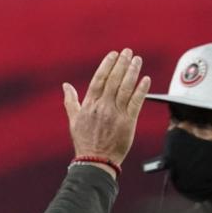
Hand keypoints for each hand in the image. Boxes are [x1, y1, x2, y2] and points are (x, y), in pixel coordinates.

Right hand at [62, 49, 150, 167]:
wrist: (96, 160)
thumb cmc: (85, 141)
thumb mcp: (74, 119)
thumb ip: (71, 101)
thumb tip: (66, 85)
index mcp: (90, 104)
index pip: (99, 79)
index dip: (107, 65)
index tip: (114, 54)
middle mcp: (103, 106)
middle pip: (114, 80)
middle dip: (121, 64)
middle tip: (128, 52)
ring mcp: (116, 114)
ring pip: (125, 88)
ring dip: (132, 72)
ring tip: (137, 60)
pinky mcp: (128, 122)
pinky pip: (136, 102)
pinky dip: (141, 90)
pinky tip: (146, 79)